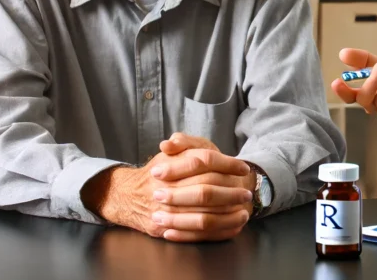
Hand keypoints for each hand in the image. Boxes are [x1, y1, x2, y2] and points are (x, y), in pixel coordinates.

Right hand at [83, 134, 253, 242]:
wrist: (129, 197)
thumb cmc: (160, 172)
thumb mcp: (170, 153)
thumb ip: (181, 143)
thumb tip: (172, 141)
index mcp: (169, 166)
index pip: (203, 161)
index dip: (227, 164)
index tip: (244, 168)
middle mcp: (165, 189)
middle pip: (205, 191)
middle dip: (231, 192)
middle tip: (247, 192)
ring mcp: (164, 212)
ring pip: (203, 216)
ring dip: (228, 212)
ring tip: (244, 208)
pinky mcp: (163, 230)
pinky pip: (195, 234)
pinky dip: (218, 230)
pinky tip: (234, 224)